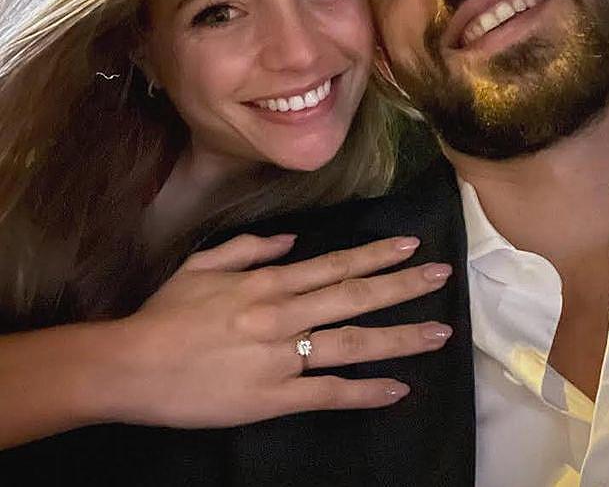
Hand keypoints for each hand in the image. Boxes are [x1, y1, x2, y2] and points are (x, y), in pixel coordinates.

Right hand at [106, 233, 451, 427]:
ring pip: (353, 343)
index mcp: (268, 282)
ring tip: (439, 332)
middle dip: (403, 285)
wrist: (133, 366)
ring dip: (400, 337)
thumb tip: (292, 242)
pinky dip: (366, 391)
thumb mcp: (203, 264)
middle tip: (442, 276)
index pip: (335, 264)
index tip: (411, 245)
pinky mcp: (274, 398)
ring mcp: (282, 358)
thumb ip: (249, 248)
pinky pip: (329, 393)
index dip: (377, 255)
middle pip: (355, 296)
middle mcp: (284, 314)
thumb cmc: (166, 313)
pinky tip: (398, 389)